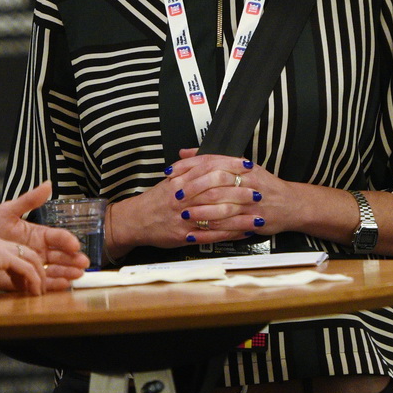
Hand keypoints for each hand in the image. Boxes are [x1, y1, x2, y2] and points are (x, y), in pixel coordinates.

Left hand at [0, 182, 88, 290]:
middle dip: (73, 259)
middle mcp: (39, 250)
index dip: (67, 241)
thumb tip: (48, 184)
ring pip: (56, 269)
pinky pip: (43, 282)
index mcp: (38, 234)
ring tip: (77, 275)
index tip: (74, 245)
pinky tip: (64, 284)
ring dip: (67, 272)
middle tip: (83, 263)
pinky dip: (55, 284)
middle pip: (61, 255)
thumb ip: (29, 200)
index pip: (57, 237)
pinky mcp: (26, 279)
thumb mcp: (8, 210)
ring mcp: (34, 265)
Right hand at [0, 233, 51, 294]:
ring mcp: (4, 249)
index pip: (18, 254)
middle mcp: (2, 244)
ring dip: (39, 277)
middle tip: (43, 287)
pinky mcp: (5, 256)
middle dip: (40, 270)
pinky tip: (33, 292)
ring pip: (32, 261)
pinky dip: (33, 281)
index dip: (27, 268)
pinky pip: (27, 269)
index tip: (29, 284)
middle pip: (30, 255)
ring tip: (40, 292)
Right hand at [108, 150, 284, 255]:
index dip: (230, 166)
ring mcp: (184, 218)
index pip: (209, 168)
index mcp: (180, 180)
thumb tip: (205, 156)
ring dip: (239, 217)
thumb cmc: (155, 200)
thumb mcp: (170, 179)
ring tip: (258, 215)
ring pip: (216, 216)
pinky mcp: (185, 235)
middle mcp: (182, 198)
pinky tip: (243, 233)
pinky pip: (211, 236)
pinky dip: (229, 235)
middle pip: (215, 191)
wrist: (134, 221)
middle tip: (258, 191)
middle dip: (239, 192)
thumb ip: (188, 167)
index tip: (247, 165)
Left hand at [171, 148, 289, 238]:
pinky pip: (230, 227)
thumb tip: (184, 152)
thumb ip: (212, 159)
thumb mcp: (240, 166)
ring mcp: (251, 202)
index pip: (211, 161)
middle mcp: (246, 181)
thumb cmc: (262, 185)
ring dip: (202, 212)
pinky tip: (198, 234)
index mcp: (241, 166)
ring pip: (223, 206)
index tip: (172, 172)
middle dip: (193, 190)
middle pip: (216, 183)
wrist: (290, 204)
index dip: (189, 166)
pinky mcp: (253, 220)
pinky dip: (212, 232)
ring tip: (185, 215)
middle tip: (176, 196)